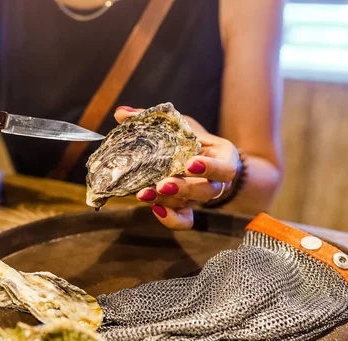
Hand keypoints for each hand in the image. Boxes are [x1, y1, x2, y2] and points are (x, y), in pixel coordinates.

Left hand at [114, 106, 238, 228]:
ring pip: (190, 204)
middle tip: (162, 184)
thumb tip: (120, 113)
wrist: (197, 155)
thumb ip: (153, 118)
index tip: (191, 163)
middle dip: (184, 188)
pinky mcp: (189, 208)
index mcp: (224, 158)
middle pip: (207, 192)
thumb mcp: (180, 124)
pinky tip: (154, 208)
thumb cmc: (191, 137)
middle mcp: (217, 182)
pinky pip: (184, 221)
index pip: (226, 168)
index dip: (211, 168)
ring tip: (145, 194)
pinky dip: (170, 219)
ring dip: (167, 200)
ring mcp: (202, 198)